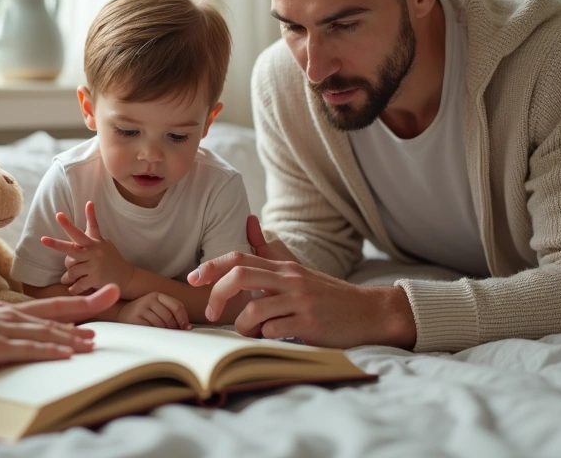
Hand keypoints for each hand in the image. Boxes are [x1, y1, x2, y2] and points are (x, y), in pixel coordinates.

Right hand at [0, 284, 120, 364]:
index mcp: (13, 310)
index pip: (53, 305)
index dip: (80, 301)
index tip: (104, 294)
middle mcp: (16, 317)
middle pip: (58, 314)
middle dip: (88, 308)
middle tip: (113, 296)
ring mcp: (8, 330)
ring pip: (48, 333)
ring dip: (73, 337)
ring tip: (93, 340)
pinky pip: (28, 350)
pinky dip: (49, 351)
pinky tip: (65, 354)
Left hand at [41, 201, 135, 295]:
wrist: (127, 278)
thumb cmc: (111, 259)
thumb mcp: (103, 241)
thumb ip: (92, 228)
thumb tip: (88, 203)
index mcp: (95, 242)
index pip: (89, 226)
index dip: (84, 217)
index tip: (62, 214)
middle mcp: (94, 252)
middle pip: (71, 248)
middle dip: (56, 244)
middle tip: (43, 240)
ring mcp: (94, 266)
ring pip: (70, 271)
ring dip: (69, 277)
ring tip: (73, 277)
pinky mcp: (95, 279)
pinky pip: (77, 285)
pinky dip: (73, 288)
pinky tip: (73, 288)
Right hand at [117, 292, 190, 329]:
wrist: (121, 314)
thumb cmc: (144, 313)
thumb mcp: (156, 307)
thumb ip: (170, 312)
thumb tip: (187, 327)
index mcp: (157, 295)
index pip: (176, 306)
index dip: (183, 318)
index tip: (186, 328)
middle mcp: (149, 299)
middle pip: (169, 316)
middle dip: (174, 328)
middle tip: (174, 334)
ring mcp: (141, 308)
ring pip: (161, 324)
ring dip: (165, 332)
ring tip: (163, 335)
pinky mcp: (135, 318)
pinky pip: (151, 329)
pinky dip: (156, 334)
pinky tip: (155, 335)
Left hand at [186, 217, 416, 348]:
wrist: (368, 312)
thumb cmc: (327, 295)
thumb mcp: (298, 270)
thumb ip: (271, 250)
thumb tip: (250, 221)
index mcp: (283, 267)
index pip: (239, 257)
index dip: (211, 266)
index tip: (192, 279)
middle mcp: (290, 279)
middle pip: (240, 276)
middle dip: (217, 294)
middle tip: (210, 312)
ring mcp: (300, 301)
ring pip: (254, 309)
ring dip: (243, 326)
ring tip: (250, 333)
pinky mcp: (309, 324)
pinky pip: (274, 330)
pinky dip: (265, 337)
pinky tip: (272, 338)